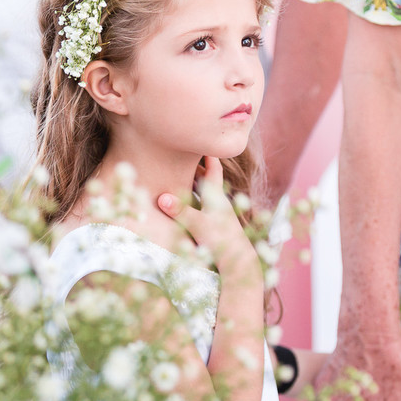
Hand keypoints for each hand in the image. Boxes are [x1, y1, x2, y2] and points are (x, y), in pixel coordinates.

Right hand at [157, 157, 258, 279]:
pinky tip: (186, 205)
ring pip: (204, 194)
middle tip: (183, 154)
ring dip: (194, 185)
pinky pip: (202, 208)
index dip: (206, 153)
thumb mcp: (197, 224)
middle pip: (207, 179)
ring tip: (181, 176)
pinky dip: (193, 201)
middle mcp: (219, 203)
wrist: (239, 263)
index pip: (213, 168)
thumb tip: (161, 197)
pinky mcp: (216, 228)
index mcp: (216, 196)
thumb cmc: (222, 241)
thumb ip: (180, 211)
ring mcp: (218, 215)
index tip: (201, 137)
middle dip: (195, 167)